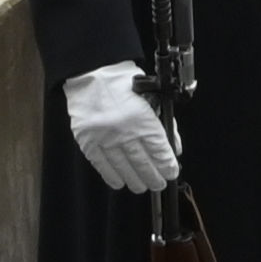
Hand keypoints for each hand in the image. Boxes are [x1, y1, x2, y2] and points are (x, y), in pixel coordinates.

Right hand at [60, 62, 181, 195]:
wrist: (94, 75)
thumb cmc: (125, 85)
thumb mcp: (152, 99)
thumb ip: (163, 124)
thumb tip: (173, 148)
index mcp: (142, 118)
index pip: (159, 149)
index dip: (166, 164)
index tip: (171, 172)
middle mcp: (124, 130)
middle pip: (142, 162)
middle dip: (152, 176)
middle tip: (158, 184)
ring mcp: (104, 137)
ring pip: (122, 166)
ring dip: (134, 179)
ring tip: (141, 187)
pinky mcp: (87, 140)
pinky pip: (101, 163)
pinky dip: (111, 175)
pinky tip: (119, 182)